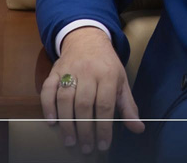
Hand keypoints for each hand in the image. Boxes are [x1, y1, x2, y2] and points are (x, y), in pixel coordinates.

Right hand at [40, 27, 144, 153]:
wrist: (87, 39)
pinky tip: (52, 121)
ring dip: (66, 122)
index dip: (104, 127)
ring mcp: (69, 70)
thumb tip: (139, 128)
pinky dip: (47, 106)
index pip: (105, 105)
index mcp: (108, 74)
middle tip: (86, 147)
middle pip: (84, 105)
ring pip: (65, 99)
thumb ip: (128, 106)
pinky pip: (48, 89)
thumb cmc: (106, 64)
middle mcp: (88, 71)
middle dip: (85, 129)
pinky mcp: (54, 71)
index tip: (103, 145)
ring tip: (70, 140)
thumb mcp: (121, 81)